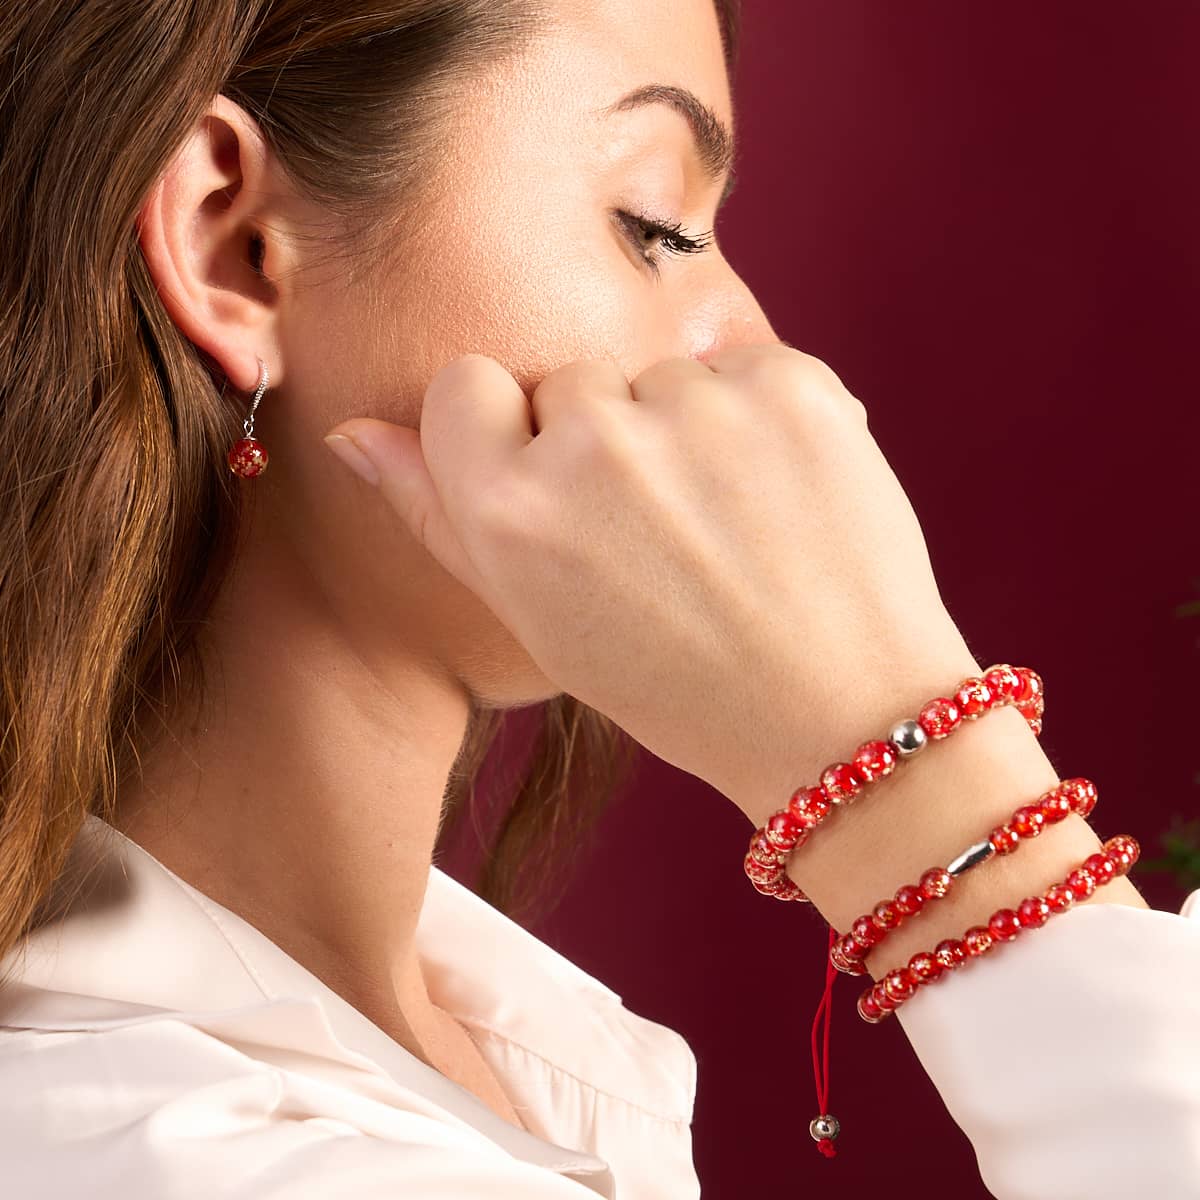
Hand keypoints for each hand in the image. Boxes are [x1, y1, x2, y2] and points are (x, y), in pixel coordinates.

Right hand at [323, 343, 975, 817]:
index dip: (510, 435)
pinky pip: (743, 367)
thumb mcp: (533, 619)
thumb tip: (352, 435)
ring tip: (730, 525)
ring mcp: (697, 407)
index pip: (462, 387)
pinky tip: (782, 497)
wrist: (837, 714)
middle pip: (566, 381)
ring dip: (686, 429)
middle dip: (604, 440)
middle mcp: (592, 444)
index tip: (558, 489)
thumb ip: (436, 517)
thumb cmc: (673, 681)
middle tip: (662, 536)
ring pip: (658, 372)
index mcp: (510, 510)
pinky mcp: (791, 385)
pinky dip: (762, 418)